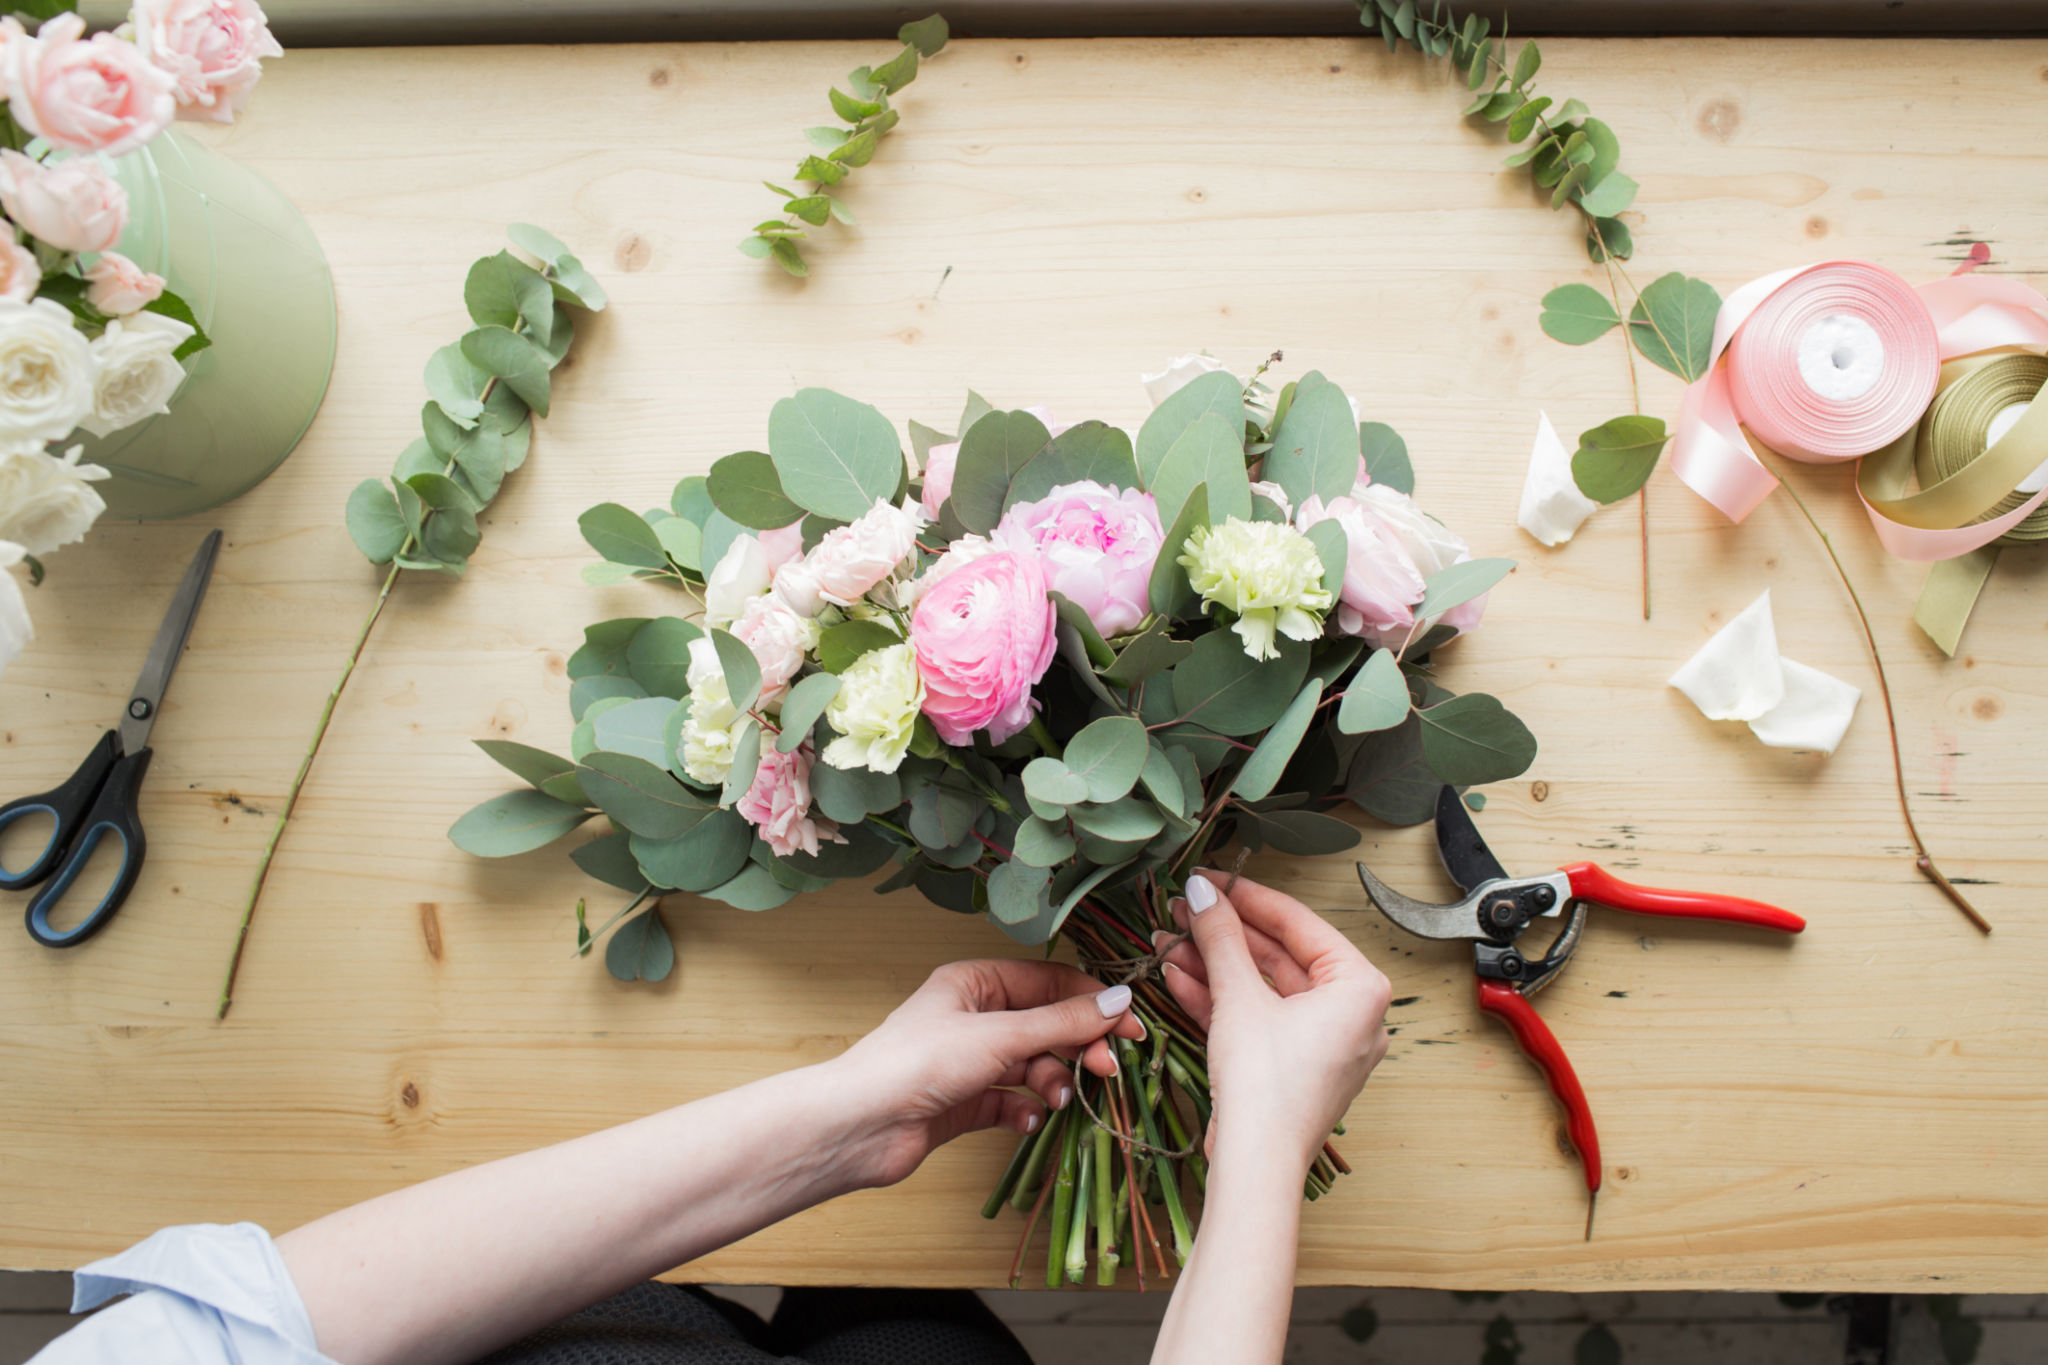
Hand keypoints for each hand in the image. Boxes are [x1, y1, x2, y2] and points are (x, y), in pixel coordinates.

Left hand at [831, 958, 1144, 1188]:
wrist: (860, 1126)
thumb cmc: (920, 1063)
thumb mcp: (999, 1036)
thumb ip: (1062, 1022)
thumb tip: (1119, 1000)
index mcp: (975, 983)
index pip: (1049, 982)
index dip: (1092, 1001)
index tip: (1131, 1027)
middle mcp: (973, 1017)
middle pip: (1045, 1025)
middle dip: (1078, 1046)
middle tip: (1107, 1070)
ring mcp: (969, 1061)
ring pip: (1032, 1065)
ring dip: (1053, 1081)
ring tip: (1057, 1099)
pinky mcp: (964, 1103)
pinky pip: (1011, 1100)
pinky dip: (1026, 1110)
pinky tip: (1029, 1120)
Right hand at [1157, 872, 1391, 1171]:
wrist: (1256, 1166)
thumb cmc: (1267, 1088)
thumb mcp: (1239, 997)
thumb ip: (1221, 937)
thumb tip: (1203, 893)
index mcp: (1360, 989)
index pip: (1299, 924)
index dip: (1247, 897)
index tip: (1210, 879)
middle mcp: (1352, 1015)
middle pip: (1278, 956)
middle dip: (1224, 935)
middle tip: (1183, 910)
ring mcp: (1322, 1044)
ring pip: (1263, 989)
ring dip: (1214, 965)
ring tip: (1169, 942)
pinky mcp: (1293, 1067)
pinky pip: (1259, 1019)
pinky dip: (1222, 1000)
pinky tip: (1179, 976)